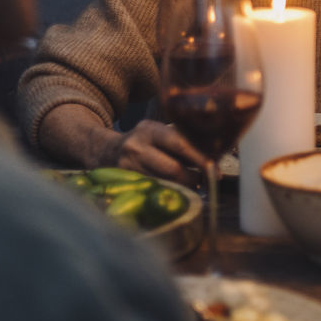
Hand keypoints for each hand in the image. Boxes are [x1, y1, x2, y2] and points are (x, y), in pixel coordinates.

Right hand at [94, 120, 208, 185]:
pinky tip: (177, 189)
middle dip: (194, 177)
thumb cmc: (142, 141)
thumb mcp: (156, 132)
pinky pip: (153, 189)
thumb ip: (178, 139)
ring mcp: (128, 166)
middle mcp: (136, 146)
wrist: (106, 151)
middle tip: (206, 179)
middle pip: (172, 168)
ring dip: (184, 187)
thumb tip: (211, 154)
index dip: (199, 158)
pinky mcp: (125, 181)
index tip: (214, 168)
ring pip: (164, 183)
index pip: (179, 144)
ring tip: (194, 184)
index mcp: (150, 129)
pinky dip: (169, 191)